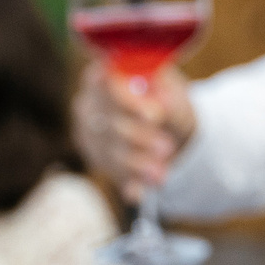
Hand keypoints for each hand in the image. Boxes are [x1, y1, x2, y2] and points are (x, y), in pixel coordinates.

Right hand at [71, 60, 195, 202]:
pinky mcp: (96, 157)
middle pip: (106, 121)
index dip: (128, 100)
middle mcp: (89, 101)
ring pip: (108, 151)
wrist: (168, 126)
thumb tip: (163, 105)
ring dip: (137, 164)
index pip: (105, 82)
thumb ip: (169, 98)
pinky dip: (129, 182)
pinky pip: (111, 172)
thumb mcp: (175, 95)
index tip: (155, 116)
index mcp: (106, 73)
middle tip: (167, 147)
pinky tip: (139, 191)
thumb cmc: (168, 101)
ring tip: (161, 174)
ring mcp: (89, 132)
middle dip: (139, 137)